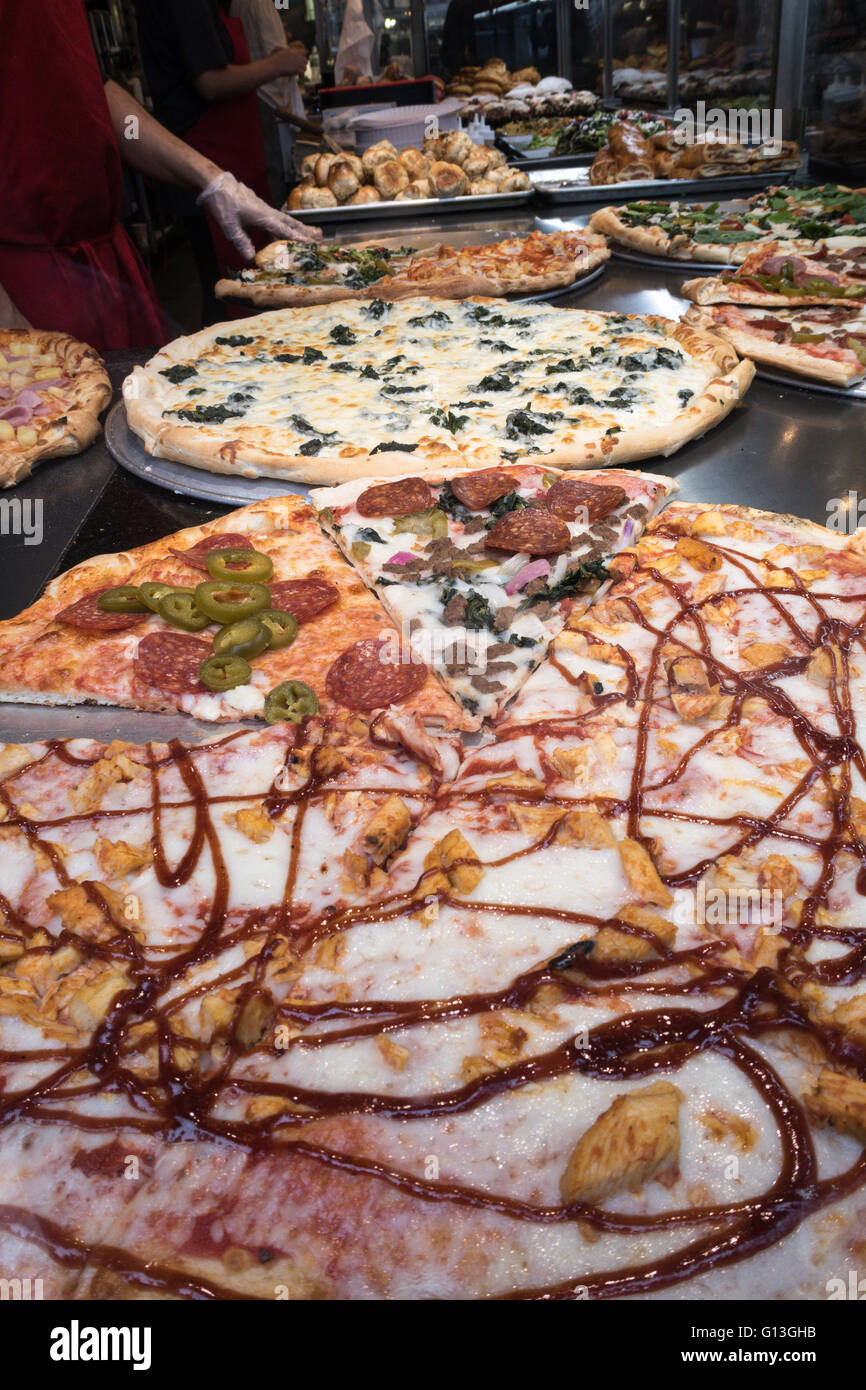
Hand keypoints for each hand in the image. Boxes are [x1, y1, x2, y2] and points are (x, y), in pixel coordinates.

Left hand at [197, 172, 320, 258]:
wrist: (217, 184)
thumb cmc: (223, 203)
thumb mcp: (229, 226)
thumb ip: (241, 241)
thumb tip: (251, 258)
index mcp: (263, 217)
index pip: (284, 230)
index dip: (298, 238)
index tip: (312, 244)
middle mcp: (268, 213)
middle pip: (291, 224)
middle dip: (306, 231)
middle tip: (321, 237)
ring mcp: (265, 210)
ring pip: (287, 221)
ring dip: (300, 228)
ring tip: (313, 233)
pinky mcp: (261, 209)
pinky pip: (278, 220)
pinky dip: (287, 226)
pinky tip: (288, 231)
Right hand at [268, 44, 307, 77]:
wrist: (273, 66)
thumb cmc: (273, 59)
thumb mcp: (277, 49)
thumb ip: (282, 48)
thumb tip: (283, 47)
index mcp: (293, 50)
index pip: (304, 51)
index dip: (303, 55)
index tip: (300, 59)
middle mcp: (297, 55)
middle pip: (305, 60)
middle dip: (303, 64)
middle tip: (299, 67)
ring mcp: (298, 62)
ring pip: (305, 67)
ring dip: (302, 70)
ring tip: (298, 73)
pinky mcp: (298, 69)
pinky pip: (303, 73)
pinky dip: (301, 76)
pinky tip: (298, 77)